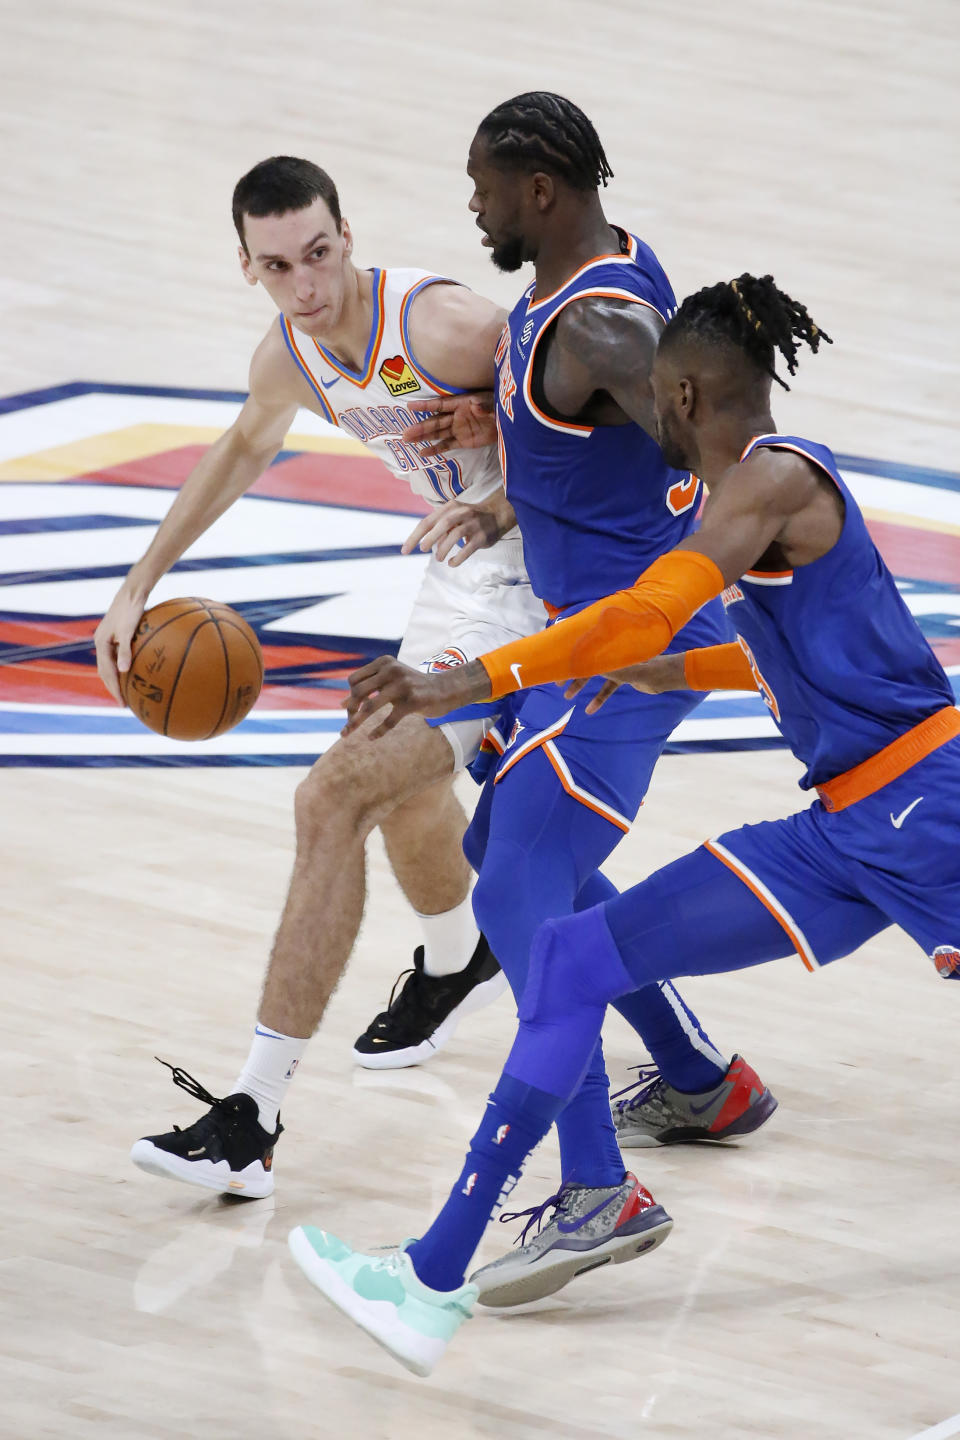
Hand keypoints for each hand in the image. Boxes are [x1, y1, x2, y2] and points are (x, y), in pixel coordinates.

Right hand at [94, 585, 147, 702]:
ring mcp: (108, 638)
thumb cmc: (131, 609)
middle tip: (124, 703)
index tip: (123, 703)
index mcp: (101, 643)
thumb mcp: (128, 630)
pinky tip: (134, 672)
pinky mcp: (116, 635)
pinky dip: (123, 667)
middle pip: (105, 671)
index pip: (106, 672)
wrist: (133, 591)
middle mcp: (102, 642)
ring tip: (127, 692)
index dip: (114, 689)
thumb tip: (124, 671)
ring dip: (117, 678)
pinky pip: (117, 656)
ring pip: (110, 664)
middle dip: (114, 687)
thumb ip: (125, 650)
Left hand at [345, 655, 491, 737]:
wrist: (444, 689)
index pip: (354, 681)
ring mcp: (402, 685)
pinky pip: (390, 719)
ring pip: (371, 706)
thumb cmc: (412, 687)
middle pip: (359, 692)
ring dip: (356, 722)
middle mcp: (391, 670)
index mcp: (383, 663)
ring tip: (346, 734)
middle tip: (348, 726)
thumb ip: (368, 690)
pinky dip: (378, 730)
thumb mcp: (389, 683)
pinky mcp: (413, 701)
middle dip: (350, 711)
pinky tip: (371, 737)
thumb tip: (341, 705)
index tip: (351, 713)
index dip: (349, 698)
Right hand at [401, 392, 496, 454]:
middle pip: (435, 422)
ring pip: (437, 433)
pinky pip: (447, 445)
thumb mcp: (494, 403)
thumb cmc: (500, 406)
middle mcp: (456, 416)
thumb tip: (475, 407)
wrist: (510, 421)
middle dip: (420, 428)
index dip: (425, 406)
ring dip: (423, 437)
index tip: (409, 406)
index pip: (440, 404)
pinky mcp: (463, 441)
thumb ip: (484, 405)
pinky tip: (423, 453)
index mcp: (461, 403)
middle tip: (405, 434)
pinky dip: (435, 449)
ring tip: (407, 440)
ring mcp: (459, 429)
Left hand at [402, 492, 516, 565]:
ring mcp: (473, 524)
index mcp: (450, 507)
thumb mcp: (452, 517)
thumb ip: (438, 528)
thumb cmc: (468, 519)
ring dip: (443, 549)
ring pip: (455, 535)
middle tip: (422, 549)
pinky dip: (458, 558)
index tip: (405, 551)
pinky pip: (468, 549)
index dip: (414, 536)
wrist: (497, 515)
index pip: (427, 521)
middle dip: (429, 539)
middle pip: (442, 525)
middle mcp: (462, 513)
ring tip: (439, 558)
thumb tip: (425, 545)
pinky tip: (452, 563)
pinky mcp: (482, 537)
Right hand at [565, 653, 686, 713]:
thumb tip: (582, 664)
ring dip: (580, 686)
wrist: (663, 676)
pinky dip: (599, 698)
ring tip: (567, 697)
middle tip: (557, 684)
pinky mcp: (624, 677)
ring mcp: (617, 665)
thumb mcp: (620, 669)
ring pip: (594, 676)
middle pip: (585, 662)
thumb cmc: (644, 668)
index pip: (583, 650)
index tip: (555, 665)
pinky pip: (607, 688)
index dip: (569, 658)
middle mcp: (610, 654)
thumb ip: (602, 666)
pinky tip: (589, 710)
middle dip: (570, 673)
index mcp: (607, 648)